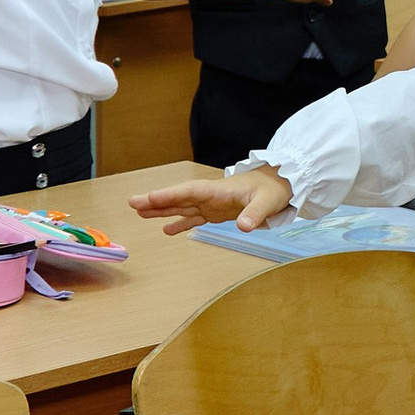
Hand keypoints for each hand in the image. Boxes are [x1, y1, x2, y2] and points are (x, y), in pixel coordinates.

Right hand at [133, 170, 294, 233]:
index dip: (169, 195)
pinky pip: (193, 218)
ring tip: (139, 213)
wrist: (282, 185)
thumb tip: (244, 227)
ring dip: (161, 210)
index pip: (189, 191)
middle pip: (179, 197)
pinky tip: (165, 230)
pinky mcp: (216, 212)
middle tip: (131, 202)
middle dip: (156, 200)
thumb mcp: (268, 202)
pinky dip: (179, 223)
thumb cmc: (274, 190)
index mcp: (220, 190)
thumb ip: (255, 214)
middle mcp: (211, 195)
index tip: (149, 198)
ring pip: (182, 206)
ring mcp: (212, 203)